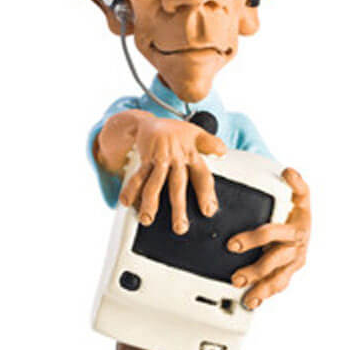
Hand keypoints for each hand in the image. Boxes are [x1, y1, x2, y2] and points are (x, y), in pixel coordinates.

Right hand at [118, 115, 226, 232]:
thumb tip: (223, 152)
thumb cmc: (175, 132)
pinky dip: (131, 190)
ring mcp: (159, 159)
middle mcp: (176, 158)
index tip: (208, 212)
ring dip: (150, 202)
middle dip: (178, 208)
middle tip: (179, 227)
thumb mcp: (196, 134)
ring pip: (154, 183)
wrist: (150, 121)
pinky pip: (137, 176)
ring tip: (147, 219)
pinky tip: (127, 203)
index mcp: (192, 154)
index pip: (202, 176)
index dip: (206, 194)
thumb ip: (211, 144)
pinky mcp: (144, 160)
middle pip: (177, 185)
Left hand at [228, 168, 310, 308]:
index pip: (273, 232)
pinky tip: (252, 301)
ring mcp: (294, 262)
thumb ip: (296, 183)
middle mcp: (297, 246)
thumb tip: (289, 172)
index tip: (232, 244)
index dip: (254, 238)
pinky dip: (265, 295)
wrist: (308, 226)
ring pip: (278, 277)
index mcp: (297, 226)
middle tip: (235, 268)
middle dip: (255, 265)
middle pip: (274, 257)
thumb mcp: (300, 195)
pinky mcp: (289, 273)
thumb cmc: (297, 211)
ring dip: (261, 286)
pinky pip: (278, 285)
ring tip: (244, 292)